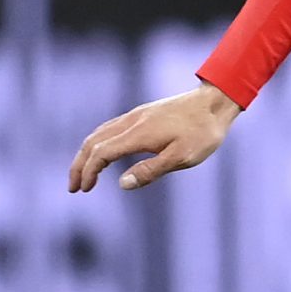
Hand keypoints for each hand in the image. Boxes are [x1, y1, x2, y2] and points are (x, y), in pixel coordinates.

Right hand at [69, 84, 242, 192]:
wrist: (216, 102)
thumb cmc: (203, 132)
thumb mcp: (183, 157)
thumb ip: (151, 170)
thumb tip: (121, 184)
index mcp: (138, 134)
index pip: (100, 153)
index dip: (88, 172)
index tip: (83, 189)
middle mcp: (131, 122)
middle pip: (92, 143)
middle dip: (79, 165)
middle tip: (73, 187)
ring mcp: (136, 116)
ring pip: (99, 134)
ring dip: (86, 154)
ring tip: (84, 174)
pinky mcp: (143, 114)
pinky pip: (110, 128)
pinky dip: (98, 143)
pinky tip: (103, 153)